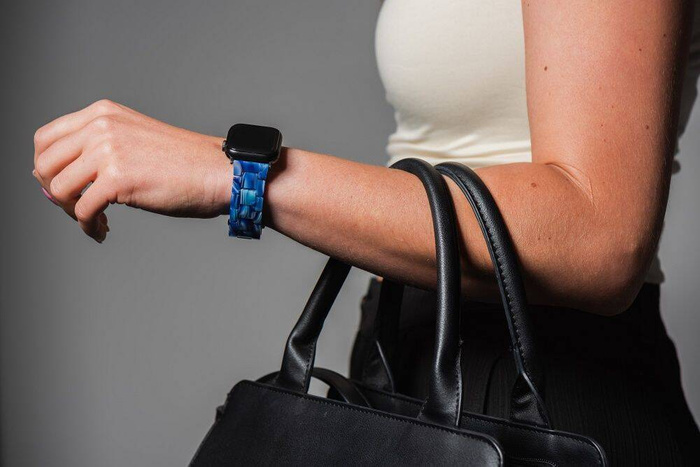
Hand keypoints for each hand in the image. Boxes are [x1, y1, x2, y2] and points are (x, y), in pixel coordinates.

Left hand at [33, 99, 231, 242]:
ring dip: (72, 212)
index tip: (61, 186)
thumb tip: (57, 183)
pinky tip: (102, 231)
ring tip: (94, 220)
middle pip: (44, 164)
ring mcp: (108, 150)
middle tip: (75, 208)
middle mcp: (100, 126)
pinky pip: (83, 210)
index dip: (46, 167)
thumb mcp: (133, 141)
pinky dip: (88, 227)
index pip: (45, 138)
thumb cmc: (184, 163)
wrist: (218, 171)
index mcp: (102, 113)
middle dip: (54, 192)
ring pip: (58, 189)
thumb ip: (97, 151)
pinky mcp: (118, 178)